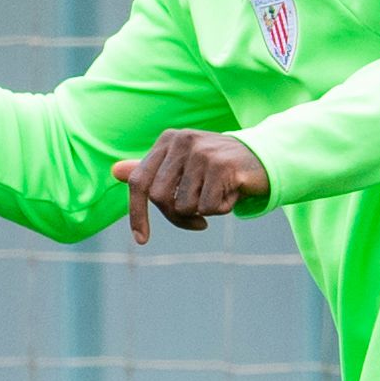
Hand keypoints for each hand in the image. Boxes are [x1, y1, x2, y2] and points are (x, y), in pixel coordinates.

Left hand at [110, 130, 268, 242]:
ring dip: (203, 212)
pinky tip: (232, 193)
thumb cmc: (217, 168)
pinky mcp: (223, 166)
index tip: (141, 240)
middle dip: (177, 217)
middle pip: (160, 198)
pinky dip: (221, 209)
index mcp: (167, 140)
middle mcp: (182, 141)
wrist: (264, 158)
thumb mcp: (183, 166)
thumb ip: (151, 171)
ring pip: (185, 206)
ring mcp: (202, 152)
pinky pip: (209, 207)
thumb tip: (115, 171)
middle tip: (198, 218)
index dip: (136, 214)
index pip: (139, 182)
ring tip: (219, 195)